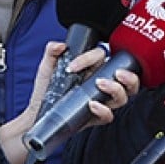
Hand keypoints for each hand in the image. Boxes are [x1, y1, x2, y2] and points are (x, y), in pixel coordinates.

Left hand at [0, 42, 140, 163]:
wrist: (35, 115)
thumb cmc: (44, 91)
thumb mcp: (46, 68)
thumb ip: (51, 53)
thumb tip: (60, 45)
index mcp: (93, 69)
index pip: (103, 57)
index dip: (91, 58)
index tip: (73, 66)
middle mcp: (100, 85)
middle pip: (128, 79)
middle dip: (128, 75)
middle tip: (117, 73)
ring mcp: (100, 101)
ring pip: (123, 97)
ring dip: (117, 90)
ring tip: (101, 85)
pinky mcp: (94, 118)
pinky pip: (108, 116)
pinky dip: (103, 110)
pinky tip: (92, 105)